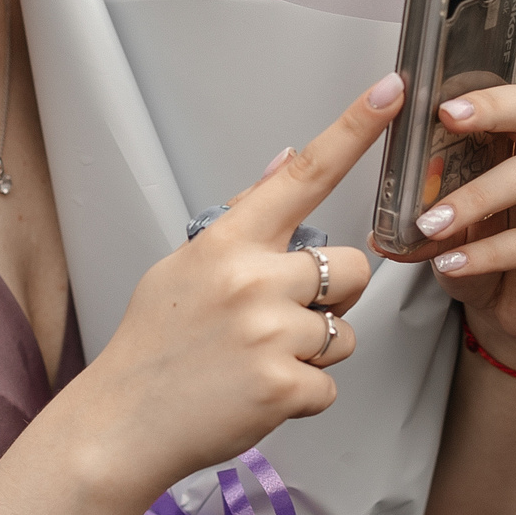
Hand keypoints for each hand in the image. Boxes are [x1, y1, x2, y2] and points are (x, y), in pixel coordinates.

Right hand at [75, 72, 403, 490]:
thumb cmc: (153, 344)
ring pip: (346, 333)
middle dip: (337, 296)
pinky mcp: (285, 387)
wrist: (122, 423)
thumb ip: (244, 217)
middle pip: (353, 269)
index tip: (392, 91)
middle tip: (285, 318)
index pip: (304, 174)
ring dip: (315, 351)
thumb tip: (288, 161)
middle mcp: (254, 280)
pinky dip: (304, 394)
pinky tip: (258, 393)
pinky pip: (330, 383)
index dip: (355, 129)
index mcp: (229, 242)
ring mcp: (271, 334)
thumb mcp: (185, 266)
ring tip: (259, 360)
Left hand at [379, 85, 515, 372]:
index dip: (487, 80)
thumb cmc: (486, 252)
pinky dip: (488, 252)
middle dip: (489, 109)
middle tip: (446, 119)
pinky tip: (454, 263)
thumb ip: (426, 198)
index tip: (447, 88)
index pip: (513, 88)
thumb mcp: (448, 217)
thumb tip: (380, 205)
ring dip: (474, 198)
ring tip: (431, 223)